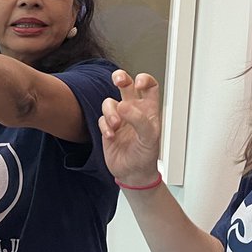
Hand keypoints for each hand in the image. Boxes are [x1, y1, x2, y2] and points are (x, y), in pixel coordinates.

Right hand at [98, 70, 162, 186]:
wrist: (133, 173)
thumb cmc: (146, 156)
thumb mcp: (149, 137)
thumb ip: (139, 120)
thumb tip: (123, 106)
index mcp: (149, 110)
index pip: (149, 86)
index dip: (144, 79)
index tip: (138, 83)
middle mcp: (134, 110)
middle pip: (126, 84)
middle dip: (120, 78)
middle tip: (118, 81)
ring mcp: (120, 118)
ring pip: (110, 102)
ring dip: (111, 112)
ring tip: (116, 126)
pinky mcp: (107, 127)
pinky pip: (101, 118)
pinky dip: (104, 126)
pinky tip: (111, 136)